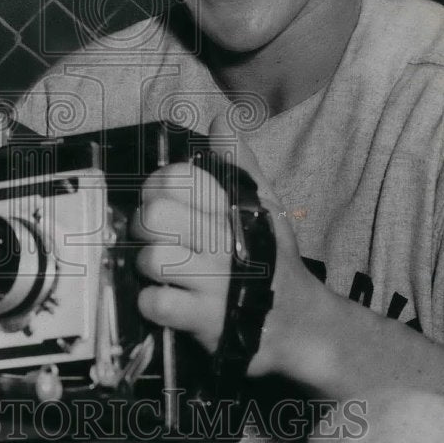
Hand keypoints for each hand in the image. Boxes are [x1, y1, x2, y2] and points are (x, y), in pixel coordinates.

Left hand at [132, 112, 330, 379]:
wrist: (299, 323)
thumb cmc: (271, 259)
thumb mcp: (263, 205)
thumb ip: (238, 163)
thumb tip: (221, 119)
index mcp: (234, 207)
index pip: (174, 178)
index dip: (156, 187)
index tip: (161, 201)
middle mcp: (224, 240)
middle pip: (154, 216)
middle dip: (144, 227)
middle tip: (156, 238)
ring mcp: (216, 283)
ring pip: (151, 259)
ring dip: (149, 268)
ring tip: (166, 272)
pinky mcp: (207, 320)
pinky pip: (157, 302)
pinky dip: (155, 303)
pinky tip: (170, 300)